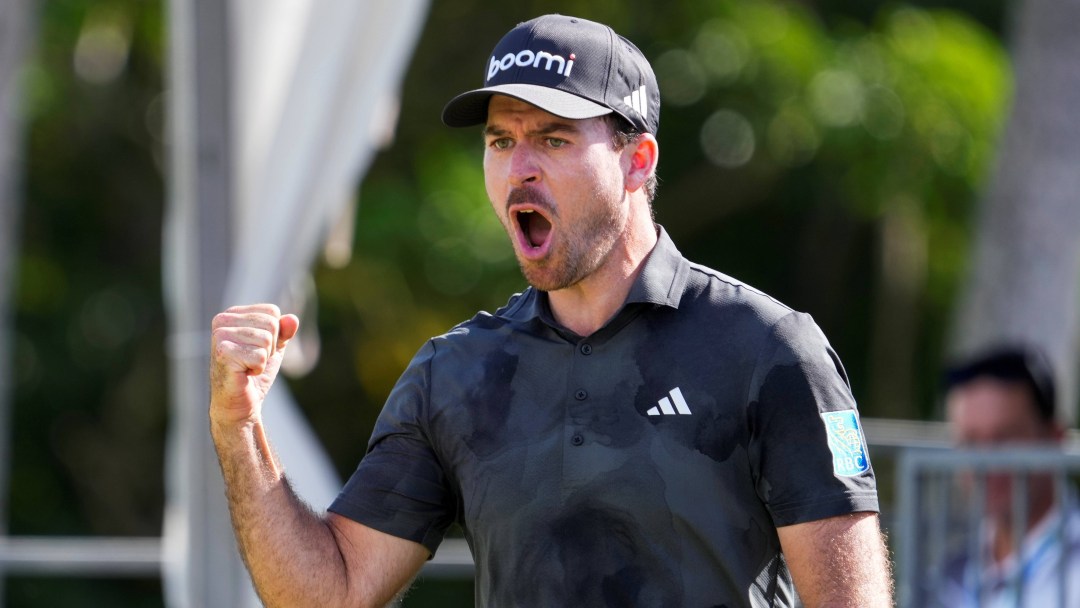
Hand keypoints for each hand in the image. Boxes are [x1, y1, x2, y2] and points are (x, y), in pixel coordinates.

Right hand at [210, 304, 299, 427]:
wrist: (238, 403)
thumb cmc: (253, 372)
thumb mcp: (274, 347)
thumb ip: (284, 331)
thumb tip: (293, 319)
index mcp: (232, 314)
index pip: (272, 311)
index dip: (275, 334)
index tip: (258, 349)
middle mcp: (222, 321)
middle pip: (271, 324)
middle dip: (270, 347)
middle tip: (252, 361)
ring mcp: (220, 336)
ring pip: (266, 340)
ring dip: (263, 359)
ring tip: (247, 367)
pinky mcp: (223, 353)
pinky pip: (260, 356)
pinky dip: (258, 369)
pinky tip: (244, 373)